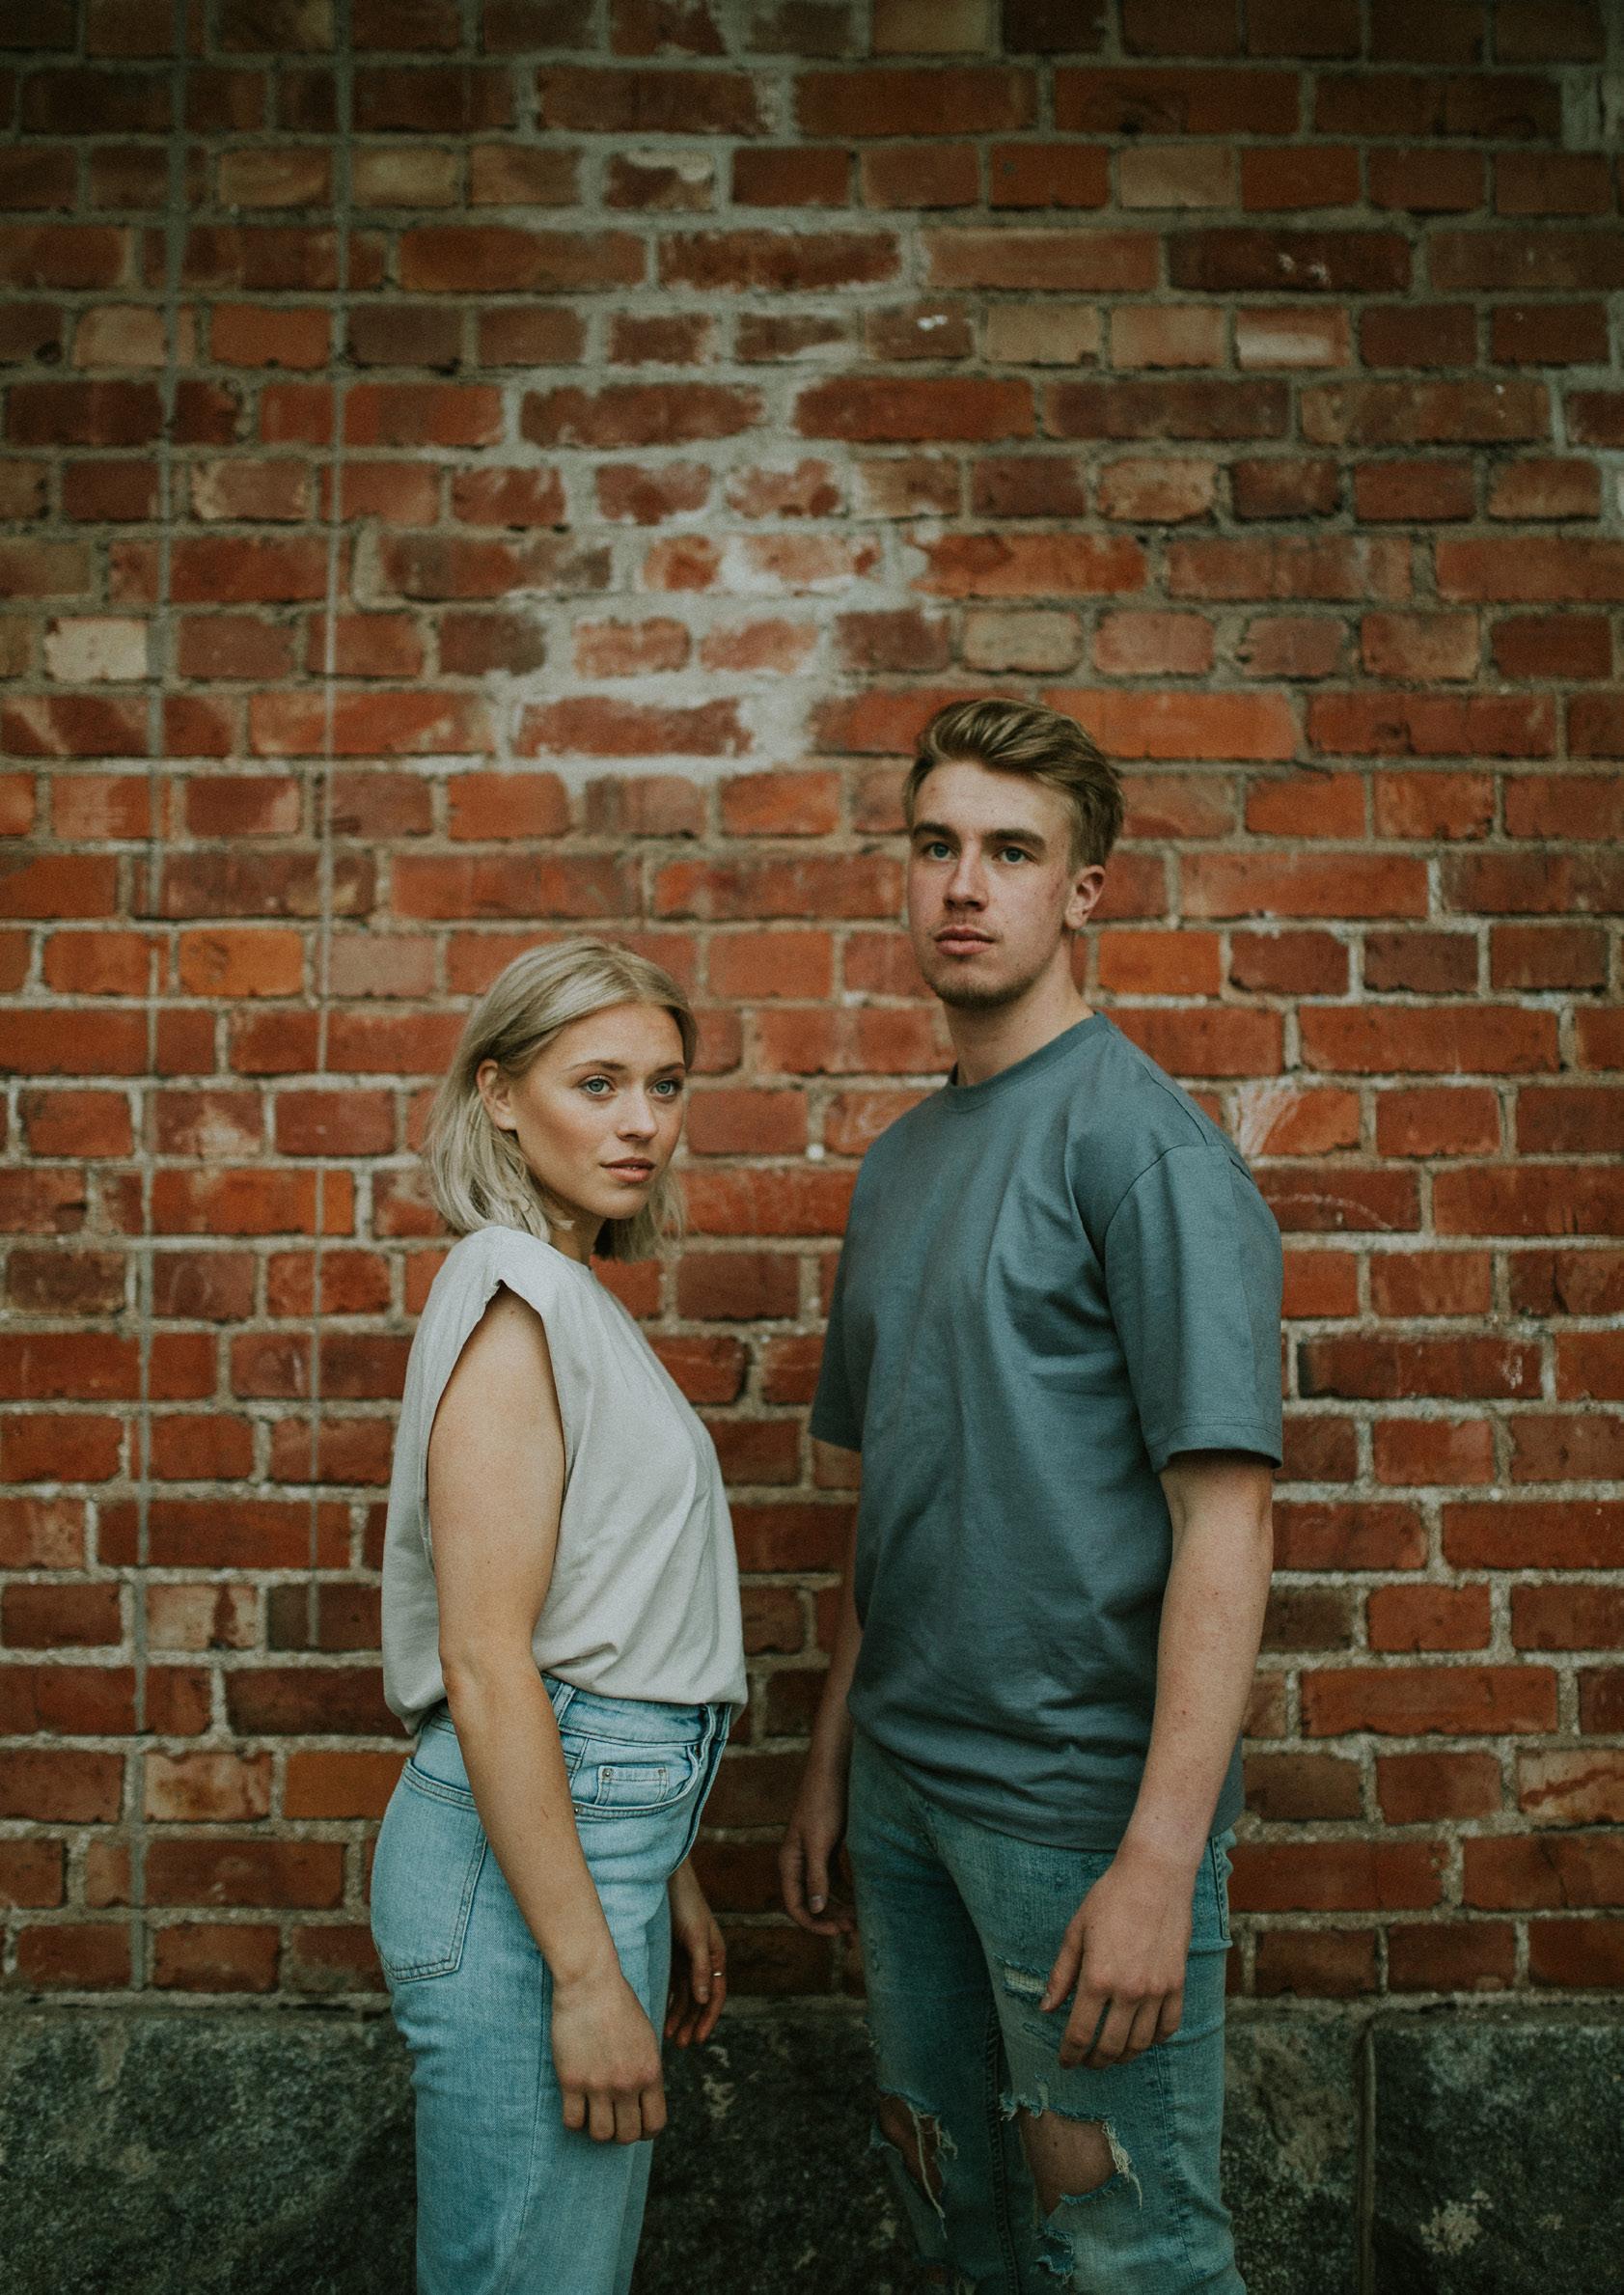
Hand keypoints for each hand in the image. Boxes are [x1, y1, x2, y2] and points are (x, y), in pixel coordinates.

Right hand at [550, 1958, 665, 2142]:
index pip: (655, 2124)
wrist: (591, 1982)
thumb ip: (647, 2070)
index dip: (646, 2131)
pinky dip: (574, 2120)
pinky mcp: (571, 2080)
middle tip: (613, 2118)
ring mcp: (599, 2084)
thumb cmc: (619, 2004)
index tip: (637, 2124)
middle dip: (621, 2133)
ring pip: (600, 2135)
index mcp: (651, 2072)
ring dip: (597, 2129)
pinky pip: (572, 2122)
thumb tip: (644, 2100)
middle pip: (628, 2136)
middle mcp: (627, 2083)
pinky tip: (575, 2105)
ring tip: (593, 2113)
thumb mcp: (647, 2038)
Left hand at [665, 1860, 725, 2046]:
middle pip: (700, 1999)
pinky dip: (667, 1999)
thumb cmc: (685, 1904)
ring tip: (667, 2036)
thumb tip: (704, 2000)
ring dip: (679, 2015)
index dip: (707, 2019)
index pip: (715, 1995)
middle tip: (679, 2045)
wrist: (667, 1879)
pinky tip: (658, 2013)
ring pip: (685, 1995)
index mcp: (715, 1955)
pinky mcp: (672, 1954)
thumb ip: (701, 1967)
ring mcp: (687, 1958)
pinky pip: (672, 1984)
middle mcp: (703, 1959)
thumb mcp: (695, 1935)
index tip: (697, 2040)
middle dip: (691, 2022)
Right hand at [779, 1753, 854, 1936]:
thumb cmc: (824, 1801)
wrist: (836, 1769)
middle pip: (811, 1902)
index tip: (838, 1931)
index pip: (796, 1905)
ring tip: (861, 1919)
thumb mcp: (820, 1841)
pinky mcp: (830, 1848)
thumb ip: (817, 1875)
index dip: (814, 1924)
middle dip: (830, 1918)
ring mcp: (815, 1856)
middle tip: (855, 1928)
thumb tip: (815, 1909)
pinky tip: (863, 1899)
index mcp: (790, 1862)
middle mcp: (799, 1862)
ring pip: (825, 1893)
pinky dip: (847, 1891)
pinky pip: (837, 1879)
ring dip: (841, 1907)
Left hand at [1041, 1846, 1193, 2070]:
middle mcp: (1128, 1991)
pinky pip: (1168, 2027)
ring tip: (1111, 2055)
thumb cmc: (1110, 1898)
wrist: (1155, 1876)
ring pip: (1140, 2044)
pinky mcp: (1177, 1984)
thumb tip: (1046, 2009)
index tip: (1065, 2062)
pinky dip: (1153, 2040)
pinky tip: (1142, 2037)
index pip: (1080, 2034)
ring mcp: (1156, 1990)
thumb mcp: (1075, 1932)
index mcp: (1097, 1979)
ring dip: (1123, 2056)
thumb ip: (1061, 1974)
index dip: (1070, 2054)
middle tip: (1086, 2062)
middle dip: (1094, 2061)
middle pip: (1110, 2047)